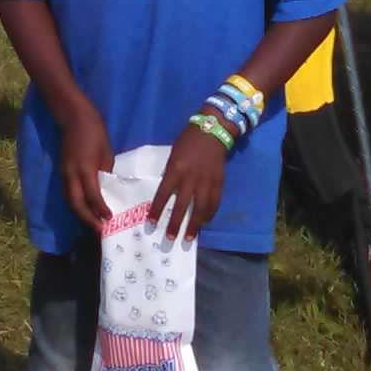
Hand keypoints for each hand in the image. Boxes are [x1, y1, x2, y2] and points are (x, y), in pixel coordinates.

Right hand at [59, 106, 115, 232]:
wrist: (74, 118)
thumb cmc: (95, 133)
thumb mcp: (106, 153)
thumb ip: (106, 173)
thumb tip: (108, 189)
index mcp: (85, 168)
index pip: (92, 195)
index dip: (100, 209)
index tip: (109, 219)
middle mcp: (71, 174)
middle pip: (76, 204)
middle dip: (87, 219)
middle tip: (99, 230)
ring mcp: (64, 174)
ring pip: (69, 201)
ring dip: (80, 215)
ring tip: (92, 224)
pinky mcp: (62, 172)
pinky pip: (67, 194)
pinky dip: (76, 205)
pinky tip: (84, 210)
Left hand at [154, 127, 228, 242]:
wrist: (212, 132)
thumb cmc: (187, 142)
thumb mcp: (173, 156)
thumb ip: (170, 174)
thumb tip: (167, 192)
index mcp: (176, 170)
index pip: (163, 194)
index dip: (157, 210)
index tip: (151, 223)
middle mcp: (190, 178)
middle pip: (182, 206)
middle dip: (175, 224)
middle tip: (170, 238)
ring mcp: (206, 182)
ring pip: (200, 208)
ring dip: (195, 225)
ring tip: (189, 238)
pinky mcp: (219, 182)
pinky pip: (214, 202)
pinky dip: (210, 214)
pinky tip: (205, 222)